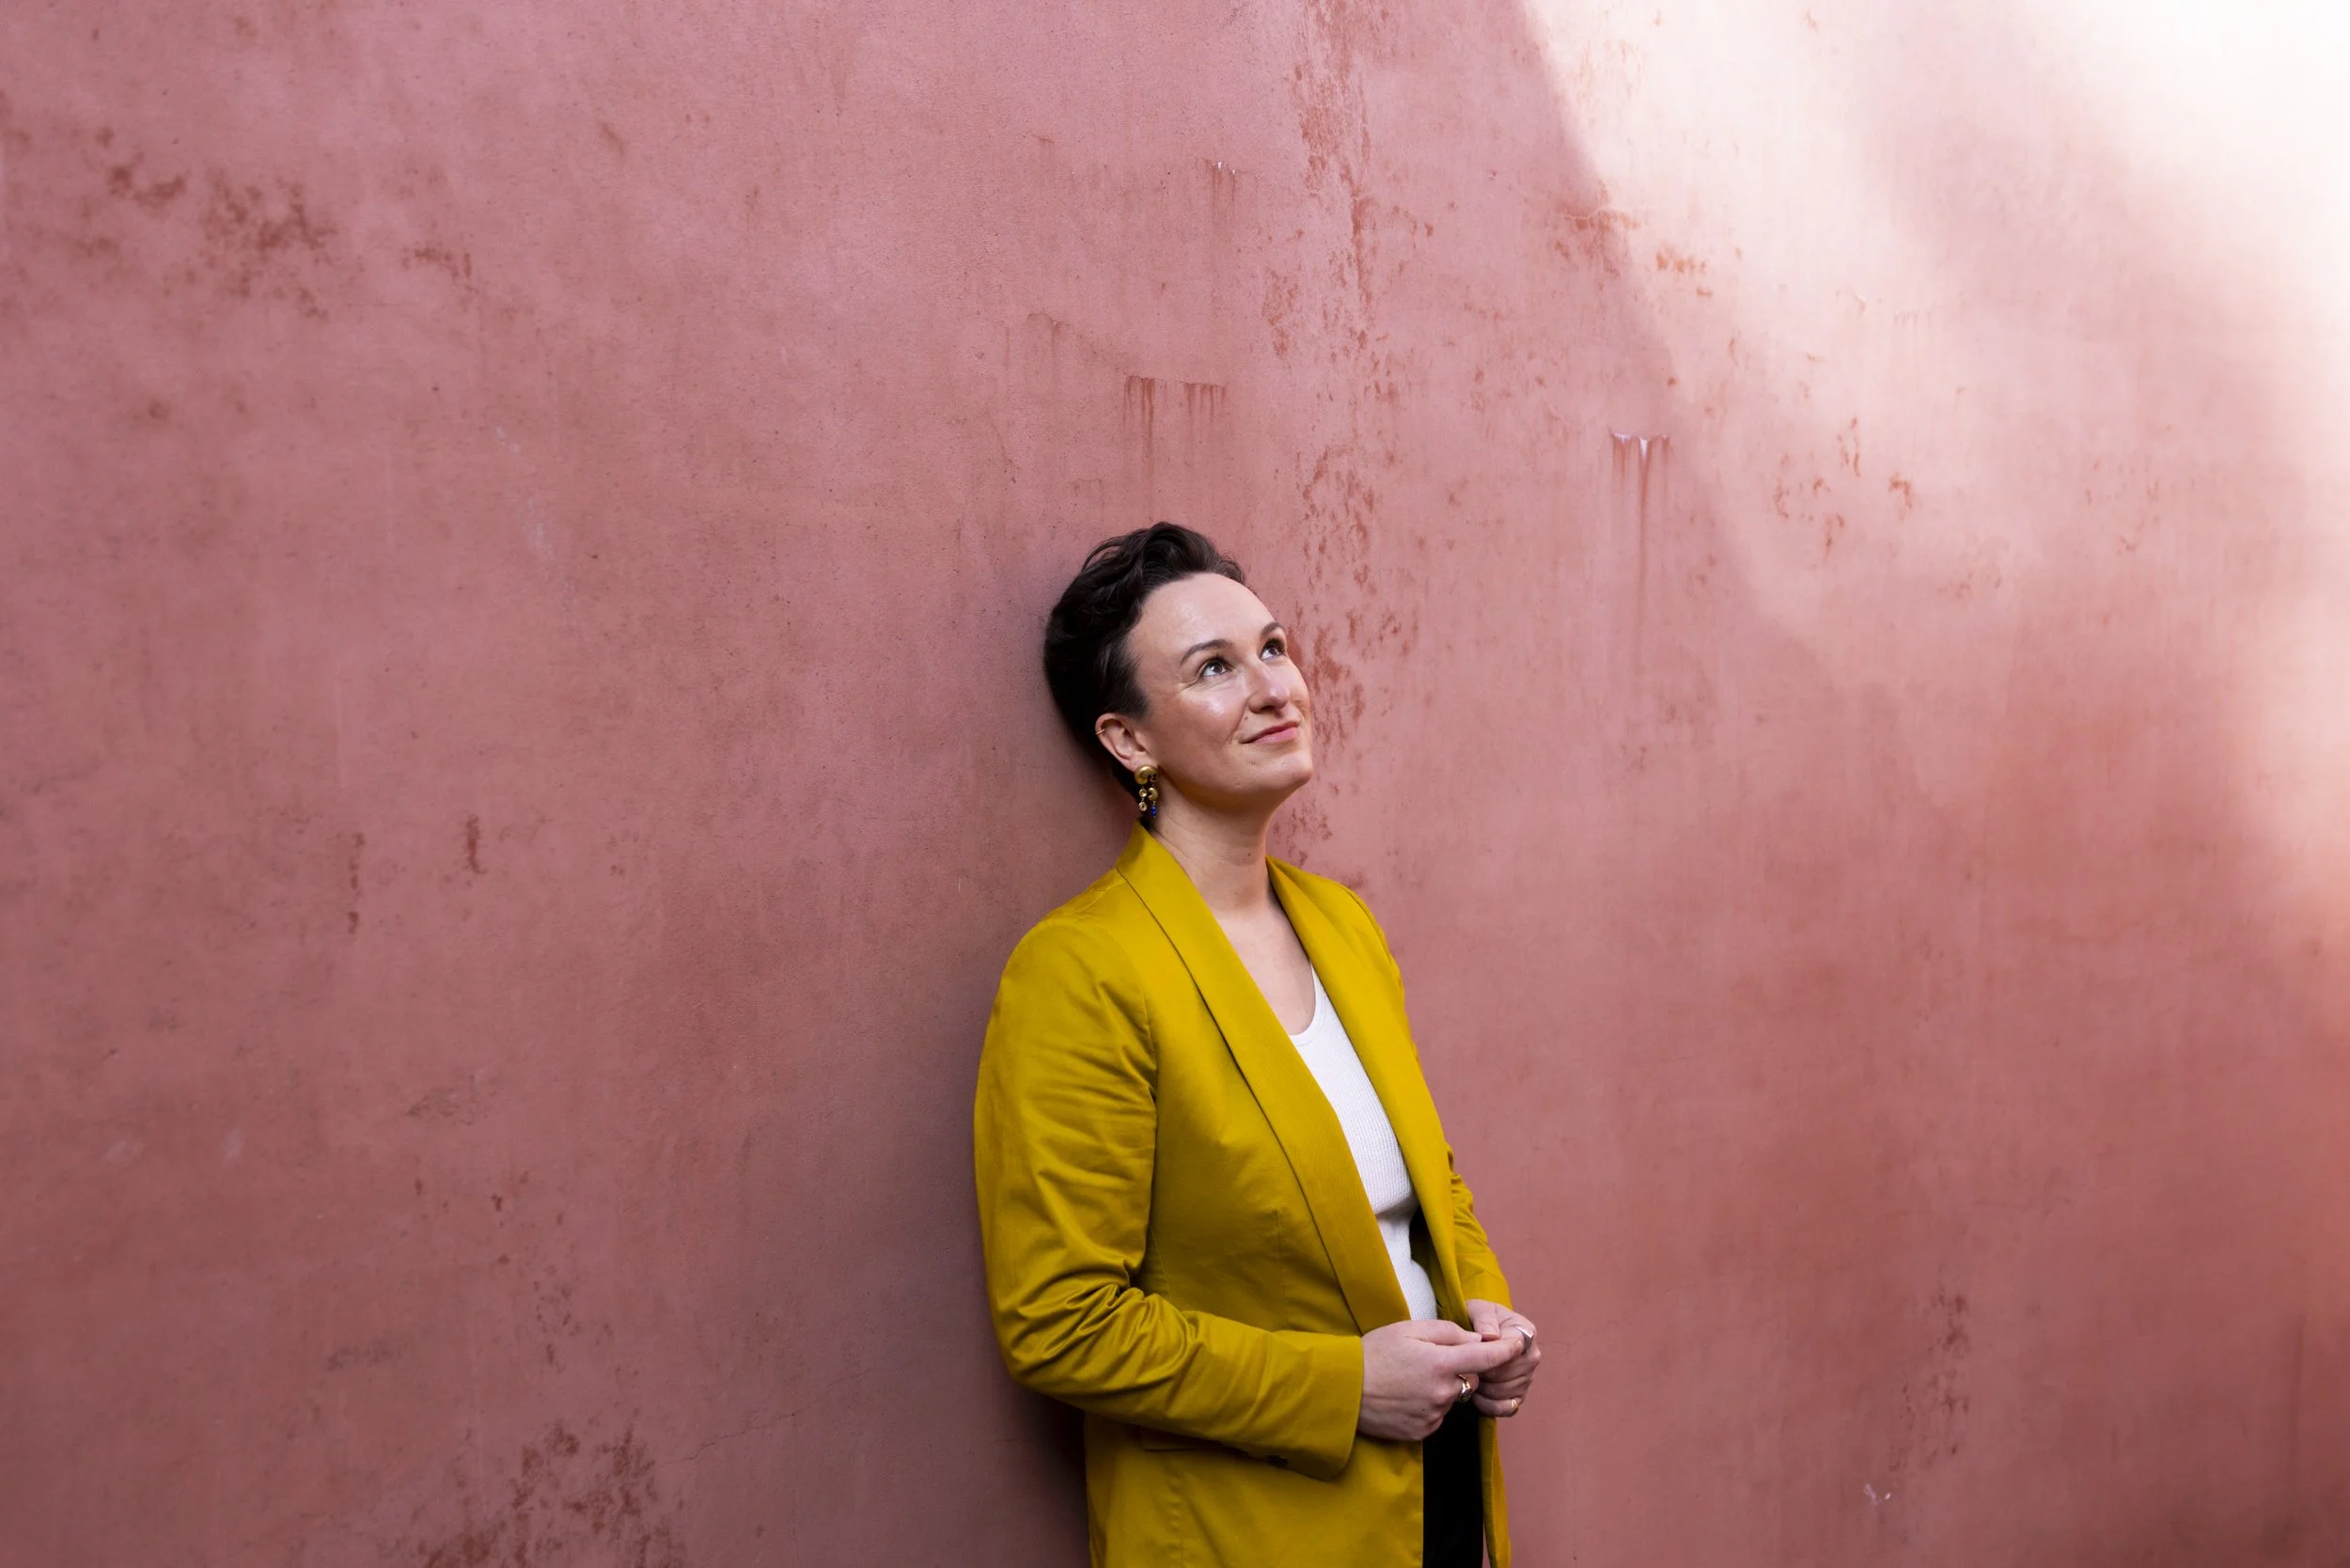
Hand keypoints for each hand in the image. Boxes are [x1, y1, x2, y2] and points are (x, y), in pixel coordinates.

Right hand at [1358, 1319, 1526, 1441]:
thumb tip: (1476, 1340)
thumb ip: (1448, 1332)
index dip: (1507, 1350)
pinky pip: (1437, 1415)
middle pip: (1468, 1379)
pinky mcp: (1423, 1432)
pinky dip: (1428, 1405)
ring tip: (1408, 1380)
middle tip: (1425, 1360)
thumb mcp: (1409, 1329)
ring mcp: (1434, 1415)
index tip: (1520, 1343)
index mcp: (1441, 1363)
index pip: (1487, 1357)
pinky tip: (1405, 1397)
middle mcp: (1443, 1393)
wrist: (1342, 1391)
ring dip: (1441, 1388)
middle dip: (1458, 1369)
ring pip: (1452, 1398)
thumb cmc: (1374, 1353)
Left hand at [1464, 1298, 1540, 1416]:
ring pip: (1505, 1392)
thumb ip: (1483, 1318)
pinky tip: (1476, 1395)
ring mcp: (1527, 1378)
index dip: (1488, 1355)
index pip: (1511, 1350)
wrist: (1474, 1333)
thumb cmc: (1476, 1319)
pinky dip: (1489, 1405)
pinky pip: (1507, 1408)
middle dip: (1483, 1372)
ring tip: (1469, 1376)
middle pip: (1507, 1374)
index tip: (1471, 1352)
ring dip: (1483, 1388)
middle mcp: (1532, 1356)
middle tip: (1466, 1365)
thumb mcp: (1476, 1309)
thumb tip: (1490, 1336)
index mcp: (1526, 1332)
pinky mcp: (1519, 1396)